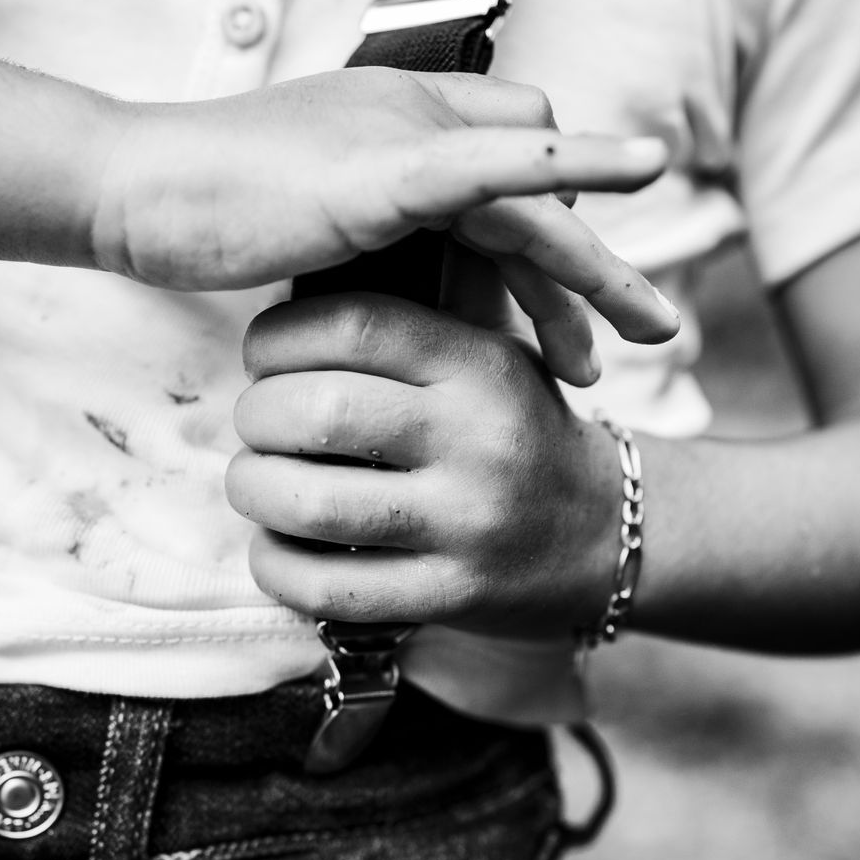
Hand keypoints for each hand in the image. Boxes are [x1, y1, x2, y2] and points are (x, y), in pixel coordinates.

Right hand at [92, 69, 678, 349]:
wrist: (137, 191)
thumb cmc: (202, 215)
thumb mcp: (308, 230)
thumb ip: (370, 249)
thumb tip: (403, 309)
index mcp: (400, 132)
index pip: (504, 165)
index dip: (537, 229)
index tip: (544, 308)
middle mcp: (417, 120)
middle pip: (536, 188)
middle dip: (587, 269)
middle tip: (638, 333)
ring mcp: (405, 137)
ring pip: (534, 196)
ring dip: (597, 266)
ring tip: (650, 333)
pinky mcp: (388, 169)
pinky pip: (500, 165)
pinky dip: (575, 162)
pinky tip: (643, 167)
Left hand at [224, 248, 621, 634]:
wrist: (603, 532)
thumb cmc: (512, 431)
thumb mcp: (490, 353)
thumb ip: (413, 316)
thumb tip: (309, 265)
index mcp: (480, 364)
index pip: (354, 326)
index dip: (279, 337)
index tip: (262, 355)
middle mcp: (479, 439)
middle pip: (319, 412)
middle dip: (257, 417)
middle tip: (258, 426)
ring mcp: (468, 524)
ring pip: (311, 504)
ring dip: (255, 492)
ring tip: (259, 484)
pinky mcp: (451, 594)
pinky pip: (329, 587)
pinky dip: (277, 566)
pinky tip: (278, 548)